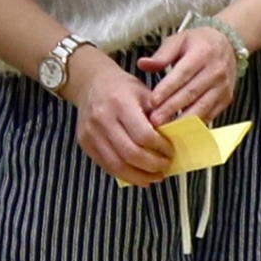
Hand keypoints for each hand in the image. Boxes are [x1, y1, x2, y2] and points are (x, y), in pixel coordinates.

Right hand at [62, 43, 174, 183]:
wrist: (91, 84)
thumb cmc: (123, 88)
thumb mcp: (145, 93)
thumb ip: (159, 115)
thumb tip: (176, 141)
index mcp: (120, 102)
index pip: (143, 135)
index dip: (160, 148)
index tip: (171, 151)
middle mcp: (102, 119)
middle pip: (130, 154)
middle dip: (152, 165)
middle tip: (166, 166)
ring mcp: (91, 133)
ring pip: (117, 165)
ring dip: (139, 176)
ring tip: (155, 176)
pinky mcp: (85, 143)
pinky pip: (107, 166)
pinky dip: (125, 175)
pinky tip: (139, 176)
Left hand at [138, 21, 243, 124]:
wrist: (228, 45)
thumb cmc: (199, 43)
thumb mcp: (179, 40)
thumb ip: (161, 54)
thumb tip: (142, 64)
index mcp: (203, 53)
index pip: (183, 74)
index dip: (167, 89)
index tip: (152, 102)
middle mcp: (216, 71)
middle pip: (191, 93)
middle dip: (171, 108)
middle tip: (154, 120)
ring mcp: (223, 87)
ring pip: (202, 107)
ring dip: (183, 121)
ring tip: (166, 129)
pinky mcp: (226, 100)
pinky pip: (209, 115)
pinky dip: (194, 124)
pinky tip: (180, 130)